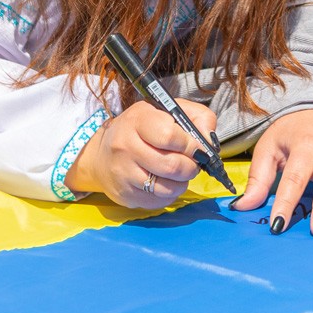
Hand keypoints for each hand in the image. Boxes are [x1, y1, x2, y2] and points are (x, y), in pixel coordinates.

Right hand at [65, 98, 215, 207]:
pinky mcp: (125, 196)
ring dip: (182, 183)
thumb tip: (209, 140)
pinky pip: (159, 202)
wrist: (103, 153)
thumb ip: (196, 116)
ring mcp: (123, 173)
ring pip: (167, 188)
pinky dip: (170, 194)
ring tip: (180, 173)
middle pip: (171, 166)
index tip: (197, 147)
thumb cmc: (142, 128)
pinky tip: (166, 182)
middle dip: (191, 167)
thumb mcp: (167, 110)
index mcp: (138, 119)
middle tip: (193, 163)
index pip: (169, 136)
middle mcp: (126, 146)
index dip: (190, 145)